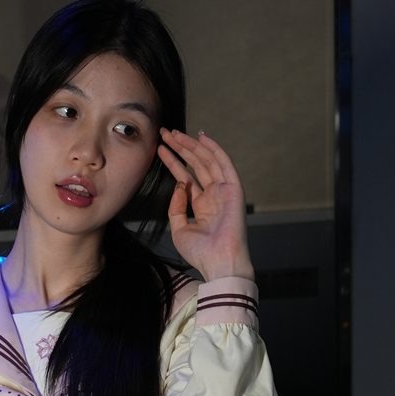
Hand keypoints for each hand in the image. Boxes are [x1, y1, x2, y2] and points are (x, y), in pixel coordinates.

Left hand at [157, 128, 253, 279]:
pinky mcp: (233, 189)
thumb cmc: (200, 252)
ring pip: (207, 161)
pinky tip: (201, 137)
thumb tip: (179, 183)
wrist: (219, 262)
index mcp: (201, 205)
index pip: (185, 177)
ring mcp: (224, 191)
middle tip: (165, 133)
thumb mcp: (179, 228)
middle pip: (195, 165)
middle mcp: (213, 195)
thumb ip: (176, 206)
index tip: (160, 148)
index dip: (173, 161)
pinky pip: (224, 164)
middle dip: (180, 148)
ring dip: (192, 145)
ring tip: (175, 133)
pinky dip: (214, 149)